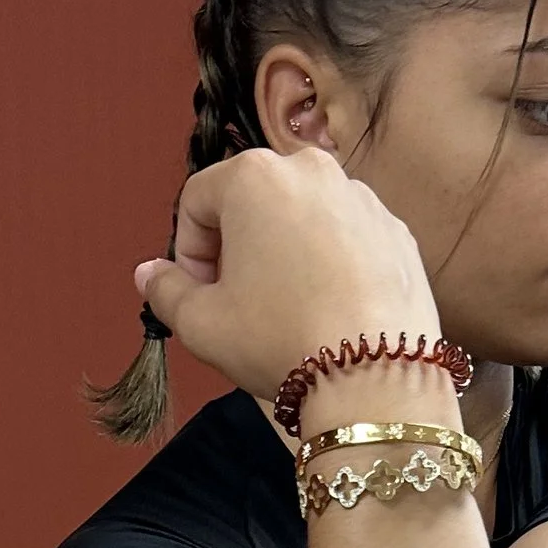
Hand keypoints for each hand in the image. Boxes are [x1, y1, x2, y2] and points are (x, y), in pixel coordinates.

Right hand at [134, 147, 440, 402]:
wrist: (375, 377)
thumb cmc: (282, 341)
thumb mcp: (202, 324)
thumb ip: (166, 290)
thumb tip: (151, 274)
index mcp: (254, 176)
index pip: (198, 200)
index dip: (189, 251)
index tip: (198, 292)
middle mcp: (311, 170)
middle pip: (253, 201)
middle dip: (238, 247)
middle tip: (239, 302)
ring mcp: (361, 197)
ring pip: (303, 217)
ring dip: (285, 253)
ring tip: (286, 310)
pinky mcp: (396, 230)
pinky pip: (346, 237)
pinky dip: (331, 264)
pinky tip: (328, 310)